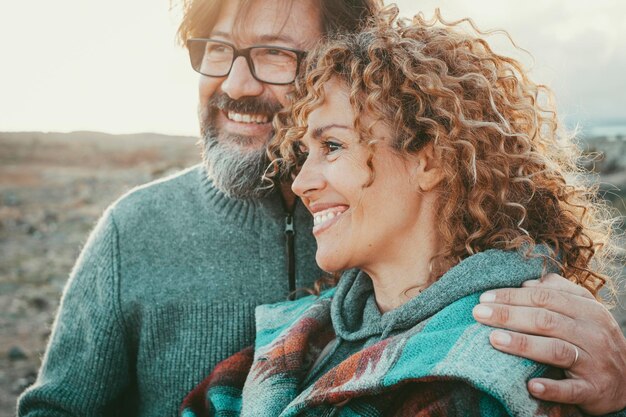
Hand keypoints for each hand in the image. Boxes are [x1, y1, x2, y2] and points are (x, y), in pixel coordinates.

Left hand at [472, 273, 625, 414]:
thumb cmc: (595, 340)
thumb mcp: (586, 311)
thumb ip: (560, 292)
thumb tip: (528, 282)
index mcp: (588, 310)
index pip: (545, 297)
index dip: (512, 296)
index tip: (484, 298)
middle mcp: (592, 333)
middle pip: (545, 320)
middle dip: (508, 315)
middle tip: (478, 313)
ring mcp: (594, 362)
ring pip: (556, 350)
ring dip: (523, 344)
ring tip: (493, 339)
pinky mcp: (592, 390)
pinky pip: (570, 389)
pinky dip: (550, 388)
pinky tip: (530, 385)